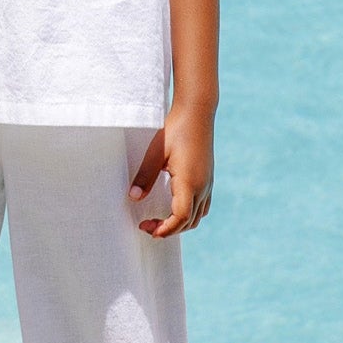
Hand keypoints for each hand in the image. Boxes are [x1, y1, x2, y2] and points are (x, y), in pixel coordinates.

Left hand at [128, 105, 214, 237]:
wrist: (197, 112)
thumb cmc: (175, 130)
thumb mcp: (155, 152)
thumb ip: (145, 176)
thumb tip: (133, 197)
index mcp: (189, 182)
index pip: (180, 217)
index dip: (165, 229)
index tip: (147, 229)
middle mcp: (202, 186)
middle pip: (189, 221)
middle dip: (168, 229)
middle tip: (146, 226)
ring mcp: (208, 183)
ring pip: (198, 216)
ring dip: (180, 224)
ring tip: (159, 221)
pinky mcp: (208, 178)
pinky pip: (202, 206)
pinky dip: (189, 214)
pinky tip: (175, 208)